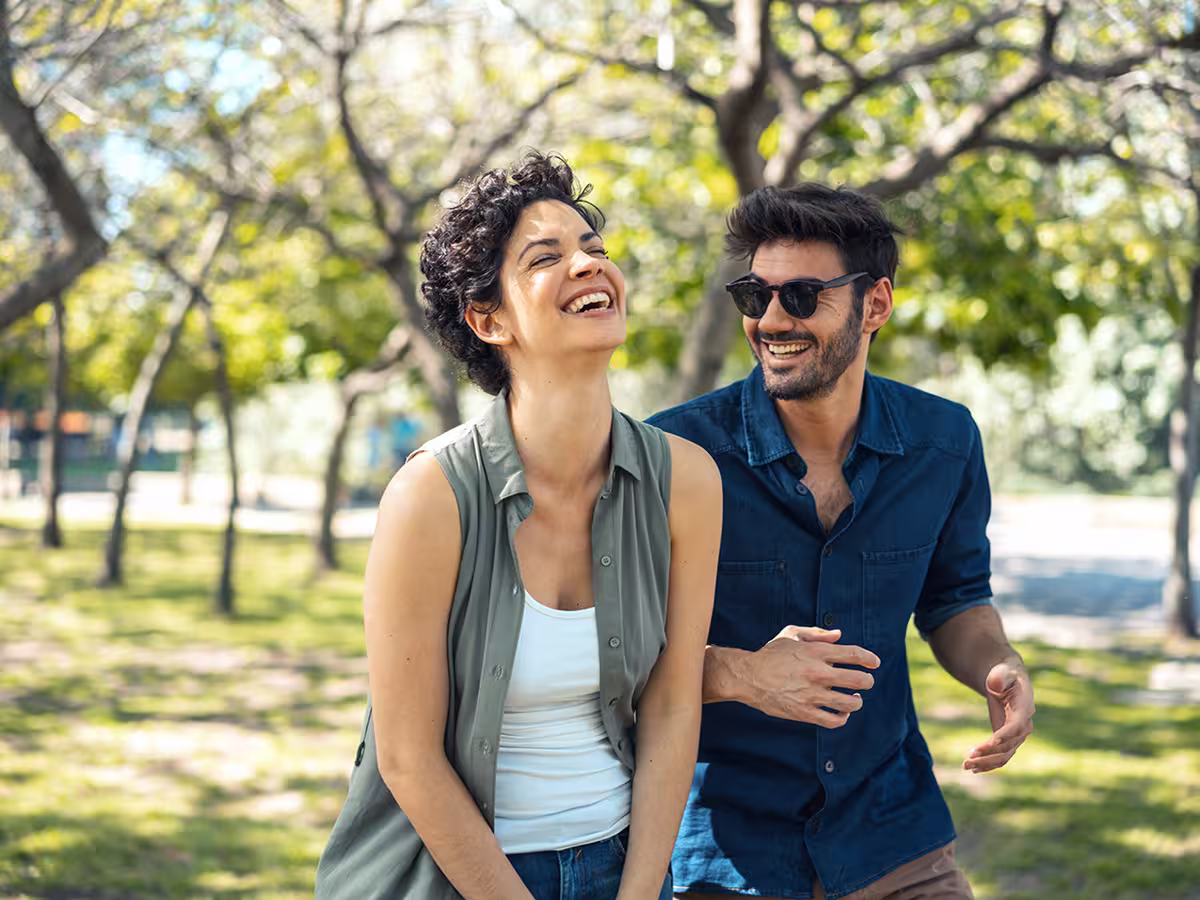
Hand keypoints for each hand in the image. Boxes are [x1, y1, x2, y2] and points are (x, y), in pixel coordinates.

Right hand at [735, 626, 879, 726]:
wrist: (748, 676)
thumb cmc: (770, 654)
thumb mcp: (791, 634)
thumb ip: (817, 633)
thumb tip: (839, 635)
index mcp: (816, 652)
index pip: (853, 654)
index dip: (869, 659)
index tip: (874, 663)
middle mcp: (817, 672)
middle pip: (857, 680)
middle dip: (867, 681)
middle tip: (866, 682)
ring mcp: (812, 694)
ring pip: (849, 703)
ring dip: (857, 701)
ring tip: (855, 699)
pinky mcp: (804, 712)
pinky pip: (833, 720)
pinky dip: (843, 718)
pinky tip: (842, 714)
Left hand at [964, 660, 1033, 772]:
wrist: (1008, 680)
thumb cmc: (1004, 674)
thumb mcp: (1002, 672)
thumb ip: (1000, 678)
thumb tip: (995, 685)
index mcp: (1025, 708)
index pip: (1017, 726)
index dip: (1005, 736)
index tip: (989, 743)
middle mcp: (1024, 725)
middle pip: (1009, 746)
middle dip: (989, 753)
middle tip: (968, 758)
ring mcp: (1017, 735)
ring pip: (1004, 755)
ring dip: (986, 763)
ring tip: (966, 766)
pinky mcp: (1008, 740)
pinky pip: (1001, 757)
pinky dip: (988, 764)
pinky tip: (973, 769)